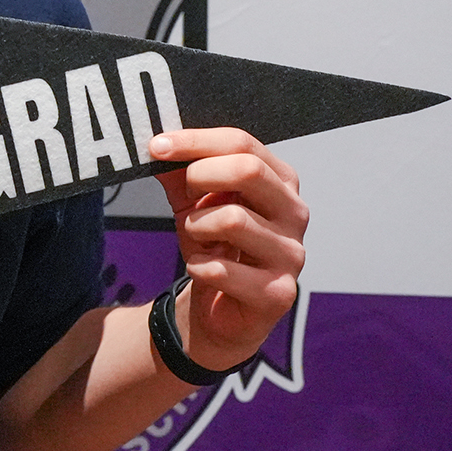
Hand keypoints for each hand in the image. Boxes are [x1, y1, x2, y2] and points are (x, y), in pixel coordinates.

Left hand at [148, 127, 307, 371]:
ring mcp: (291, 254)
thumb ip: (179, 172)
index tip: (156, 145)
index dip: (196, 141)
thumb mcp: (193, 202)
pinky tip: (203, 268)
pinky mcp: (278, 293)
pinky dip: (198, 265)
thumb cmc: (213, 246)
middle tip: (185, 194)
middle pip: (248, 170)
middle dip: (201, 176)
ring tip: (198, 239)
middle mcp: (295, 214)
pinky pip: (221, 268)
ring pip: (231, 219)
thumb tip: (157, 145)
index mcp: (280, 182)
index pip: (242, 143)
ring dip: (197, 227)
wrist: (220, 309)